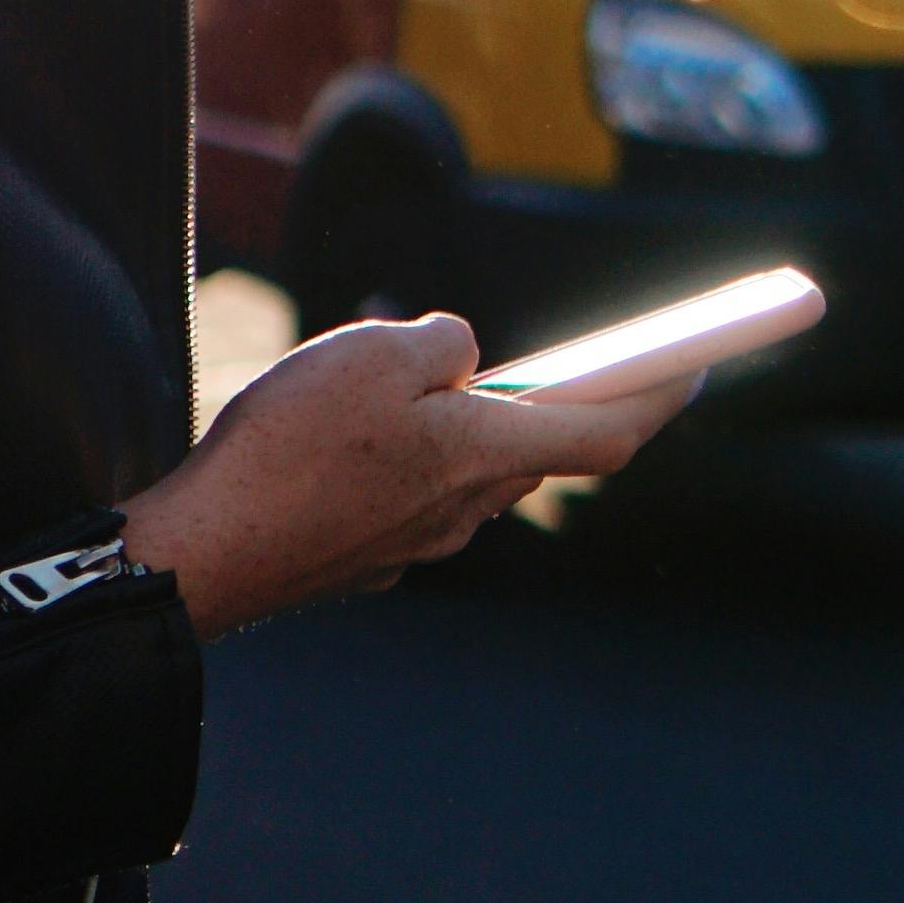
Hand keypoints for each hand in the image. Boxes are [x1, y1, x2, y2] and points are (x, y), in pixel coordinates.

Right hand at [119, 312, 696, 634]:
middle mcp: (462, 513)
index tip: (704, 360)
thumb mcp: (377, 349)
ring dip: (452, 425)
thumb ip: (444, 344)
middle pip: (529, 446)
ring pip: (462, 468)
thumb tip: (466, 362)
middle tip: (533, 358)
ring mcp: (412, 544)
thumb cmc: (289, 445)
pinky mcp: (364, 557)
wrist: (199, 555)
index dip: (664, 393)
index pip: (608, 433)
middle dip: (537, 399)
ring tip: (382, 383)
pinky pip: (405, 492)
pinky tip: (337, 433)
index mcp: (483, 457)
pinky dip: (398, 456)